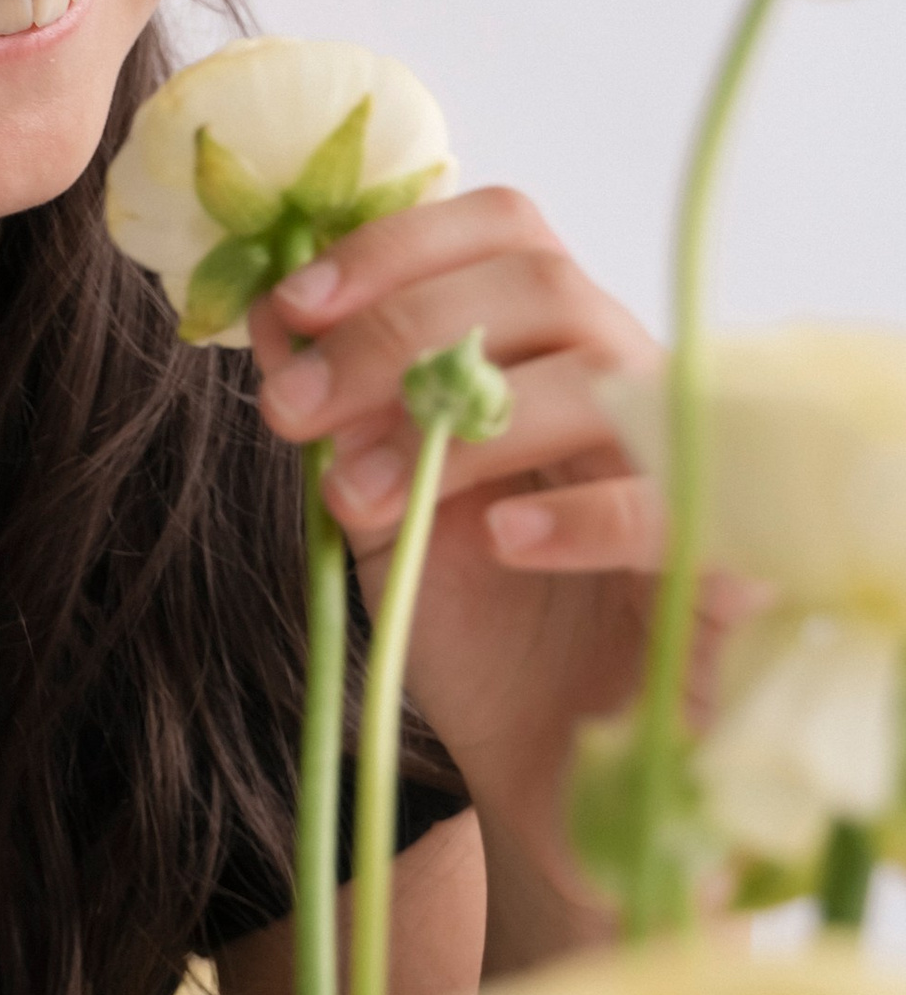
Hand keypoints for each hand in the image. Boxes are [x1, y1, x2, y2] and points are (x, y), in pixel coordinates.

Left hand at [246, 188, 665, 931]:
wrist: (542, 766)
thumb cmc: (472, 624)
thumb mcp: (373, 506)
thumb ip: (332, 411)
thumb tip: (271, 313)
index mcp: (549, 346)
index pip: (504, 228)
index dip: (397, 247)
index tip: (294, 304)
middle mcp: (627, 380)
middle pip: (539, 284)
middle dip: (395, 333)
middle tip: (292, 413)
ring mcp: (684, 461)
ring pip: (598, 377)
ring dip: (458, 424)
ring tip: (359, 499)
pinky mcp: (723, 560)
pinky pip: (674, 506)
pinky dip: (581, 513)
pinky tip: (501, 539)